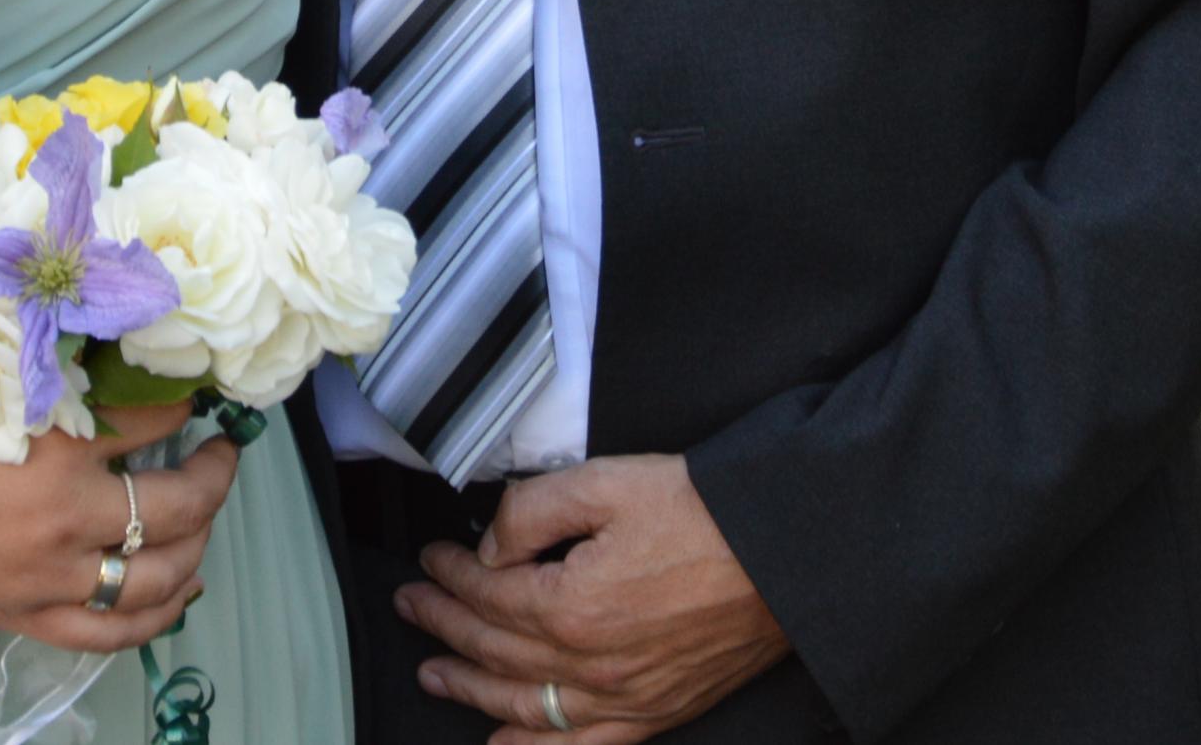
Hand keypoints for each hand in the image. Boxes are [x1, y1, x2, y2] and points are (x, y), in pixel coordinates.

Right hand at [0, 379, 236, 651]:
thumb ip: (46, 367)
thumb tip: (108, 350)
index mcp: (53, 443)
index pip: (155, 419)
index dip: (185, 399)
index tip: (195, 386)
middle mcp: (60, 518)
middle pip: (177, 503)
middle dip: (214, 472)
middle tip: (221, 447)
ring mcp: (41, 576)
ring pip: (156, 576)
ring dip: (197, 542)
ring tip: (204, 512)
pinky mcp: (16, 613)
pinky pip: (108, 632)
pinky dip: (154, 615)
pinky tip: (176, 590)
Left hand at [397, 455, 789, 743]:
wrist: (787, 553)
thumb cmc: (707, 513)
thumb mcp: (609, 482)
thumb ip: (533, 510)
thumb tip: (491, 544)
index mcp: (573, 606)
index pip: (488, 596)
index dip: (452, 573)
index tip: (434, 556)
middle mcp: (591, 666)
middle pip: (495, 650)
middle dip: (443, 625)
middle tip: (413, 604)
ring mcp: (623, 699)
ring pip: (523, 706)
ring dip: (469, 688)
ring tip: (433, 671)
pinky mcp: (655, 713)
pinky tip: (500, 744)